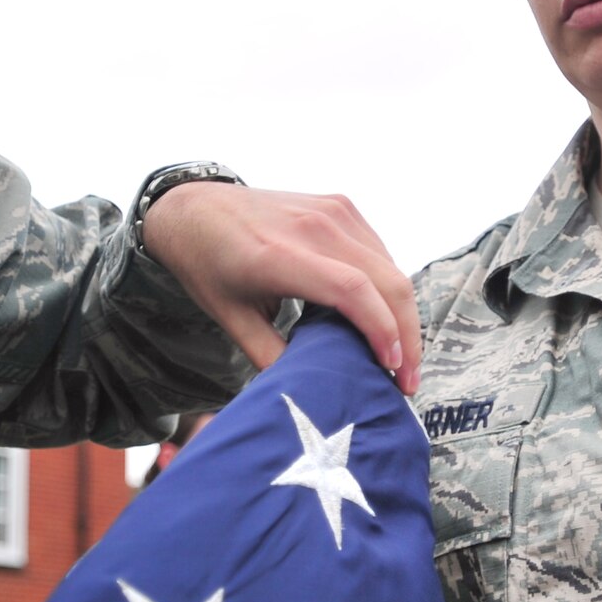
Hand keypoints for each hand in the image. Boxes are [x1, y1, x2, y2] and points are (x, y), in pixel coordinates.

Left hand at [141, 184, 421, 393]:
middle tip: (406, 380)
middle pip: (386, 281)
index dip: (382, 331)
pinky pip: (379, 251)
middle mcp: (312, 227)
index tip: (391, 371)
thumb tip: (310, 395)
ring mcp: (331, 211)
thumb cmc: (208, 265)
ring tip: (399, 357)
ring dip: (403, 315)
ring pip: (390, 267)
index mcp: (280, 256)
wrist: (194, 208)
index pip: (352, 290)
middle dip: (407, 336)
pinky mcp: (340, 206)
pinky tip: (383, 319)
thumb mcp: (230, 319)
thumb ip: (271, 358)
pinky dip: (389, 288)